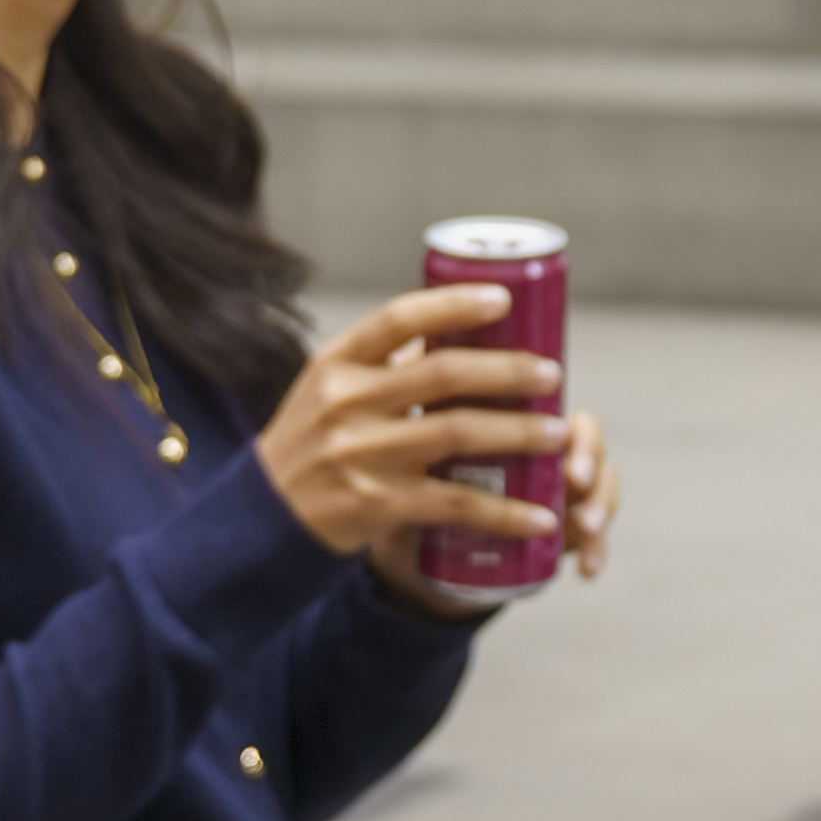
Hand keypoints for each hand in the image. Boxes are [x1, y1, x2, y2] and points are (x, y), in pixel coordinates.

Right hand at [257, 286, 573, 561]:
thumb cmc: (311, 445)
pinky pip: (456, 504)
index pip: (399, 318)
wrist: (260, 521)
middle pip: (443, 374)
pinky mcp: (377, 505)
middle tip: (552, 373)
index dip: (455, 305)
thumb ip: (382, 364)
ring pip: (458, 434)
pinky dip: (505, 511)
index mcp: (336, 363)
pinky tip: (541, 514)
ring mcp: (361, 455)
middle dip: (508, 370)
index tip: (505, 299)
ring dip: (519, 433)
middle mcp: (346, 403)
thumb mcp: (327, 390)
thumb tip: (458, 327)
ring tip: (560, 434)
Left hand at [376, 405, 615, 616]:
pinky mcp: (563, 531)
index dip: (551, 402)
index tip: (555, 425)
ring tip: (585, 526)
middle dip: (589, 455)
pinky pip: (592, 538)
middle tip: (576, 477)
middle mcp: (543, 447)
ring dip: (603, 502)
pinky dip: (595, 550)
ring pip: (602, 484)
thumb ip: (407, 401)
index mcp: (512, 415)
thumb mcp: (402, 444)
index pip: (550, 399)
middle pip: (586, 436)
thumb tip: (402, 356)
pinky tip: (587, 569)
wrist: (409, 549)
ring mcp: (559, 489)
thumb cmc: (407, 482)